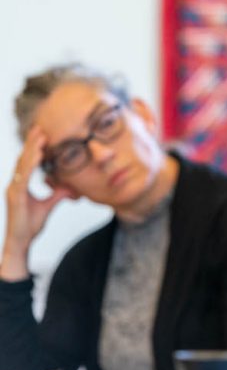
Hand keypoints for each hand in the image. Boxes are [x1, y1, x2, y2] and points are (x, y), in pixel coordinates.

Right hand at [3, 127, 72, 275]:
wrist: (21, 242)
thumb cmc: (31, 225)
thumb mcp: (48, 206)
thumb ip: (57, 195)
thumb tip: (70, 188)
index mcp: (20, 185)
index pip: (27, 163)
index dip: (33, 149)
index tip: (42, 135)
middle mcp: (14, 185)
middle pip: (23, 159)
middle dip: (31, 143)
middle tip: (40, 127)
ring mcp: (13, 190)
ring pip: (23, 165)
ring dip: (32, 149)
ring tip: (40, 135)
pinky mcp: (16, 197)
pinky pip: (24, 176)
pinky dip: (31, 164)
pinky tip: (38, 154)